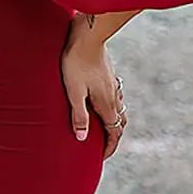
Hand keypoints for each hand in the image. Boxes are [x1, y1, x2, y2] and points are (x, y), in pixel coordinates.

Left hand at [61, 32, 126, 157]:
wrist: (87, 35)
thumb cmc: (76, 63)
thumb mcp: (73, 92)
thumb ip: (79, 115)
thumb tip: (82, 138)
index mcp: (106, 104)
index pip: (113, 133)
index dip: (108, 148)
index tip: (101, 158)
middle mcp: (114, 96)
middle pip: (119, 123)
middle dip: (113, 137)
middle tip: (102, 146)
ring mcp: (113, 84)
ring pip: (119, 109)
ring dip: (113, 121)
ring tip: (102, 127)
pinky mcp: (109, 74)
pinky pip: (115, 96)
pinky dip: (112, 106)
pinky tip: (102, 102)